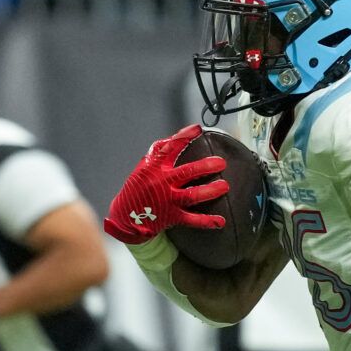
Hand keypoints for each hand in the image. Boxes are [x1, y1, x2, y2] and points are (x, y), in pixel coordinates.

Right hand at [102, 124, 227, 243]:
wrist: (125, 217)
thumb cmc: (138, 189)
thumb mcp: (143, 168)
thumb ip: (160, 153)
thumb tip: (178, 136)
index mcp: (154, 167)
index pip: (169, 148)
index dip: (183, 137)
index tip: (197, 129)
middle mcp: (161, 182)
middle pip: (186, 172)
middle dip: (205, 166)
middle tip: (221, 162)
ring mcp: (167, 200)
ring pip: (191, 195)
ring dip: (209, 191)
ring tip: (224, 186)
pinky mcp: (171, 217)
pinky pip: (191, 220)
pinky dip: (207, 221)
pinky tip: (221, 221)